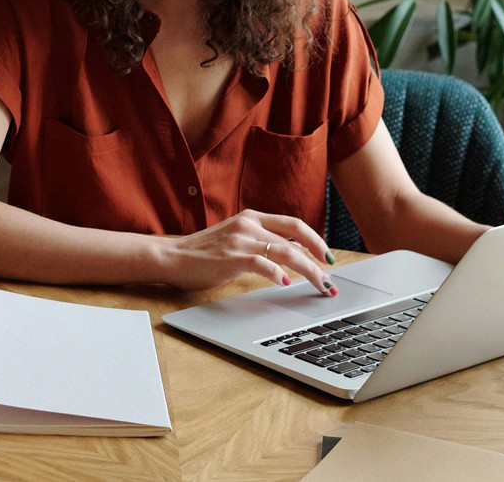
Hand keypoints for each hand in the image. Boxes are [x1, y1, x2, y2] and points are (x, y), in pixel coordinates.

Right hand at [163, 210, 335, 294]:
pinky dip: (278, 274)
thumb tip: (292, 253)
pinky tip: (286, 283)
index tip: (328, 256)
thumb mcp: (236, 239)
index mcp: (251, 217)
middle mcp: (248, 225)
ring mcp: (241, 240)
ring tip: (320, 285)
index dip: (316, 239)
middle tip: (330, 276)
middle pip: (296, 239)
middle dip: (319, 259)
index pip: (294, 224)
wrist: (172, 257)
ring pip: (286, 253)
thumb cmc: (203, 252)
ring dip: (309, 271)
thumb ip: (261, 241)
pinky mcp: (233, 257)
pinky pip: (263, 264)